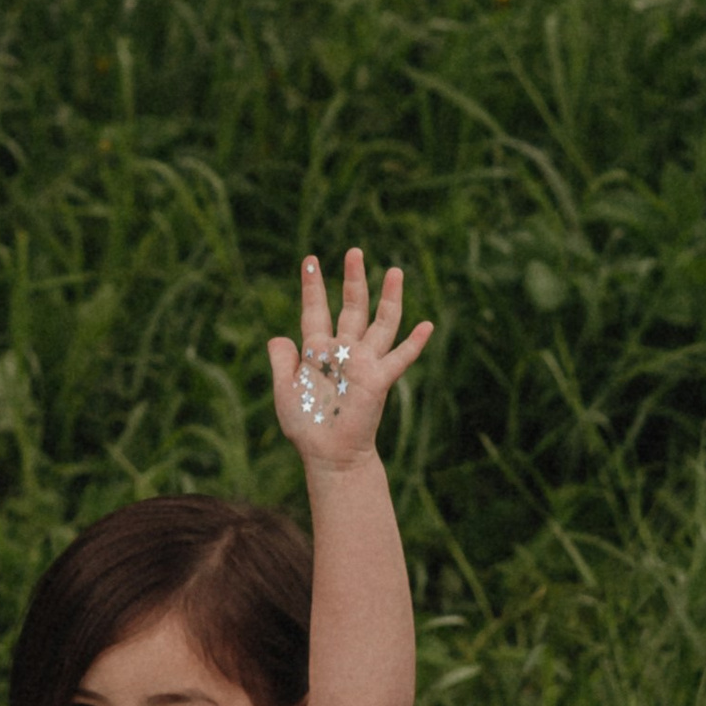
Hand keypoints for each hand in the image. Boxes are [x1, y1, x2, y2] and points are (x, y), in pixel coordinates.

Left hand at [265, 250, 432, 466]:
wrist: (328, 454)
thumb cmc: (305, 426)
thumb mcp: (284, 392)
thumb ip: (281, 363)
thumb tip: (277, 337)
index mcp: (317, 350)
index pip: (315, 310)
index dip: (312, 286)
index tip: (310, 260)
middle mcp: (344, 351)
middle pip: (352, 307)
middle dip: (353, 279)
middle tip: (354, 251)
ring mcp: (364, 363)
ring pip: (381, 323)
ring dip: (389, 298)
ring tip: (395, 271)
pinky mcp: (379, 380)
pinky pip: (400, 358)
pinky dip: (414, 343)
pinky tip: (427, 326)